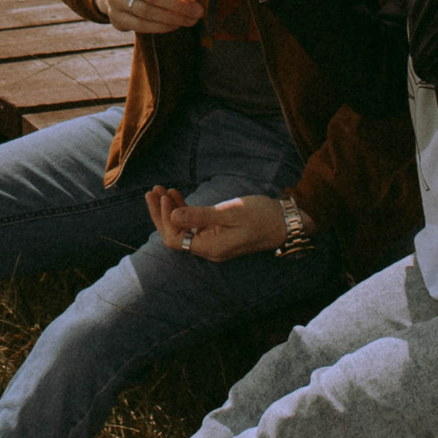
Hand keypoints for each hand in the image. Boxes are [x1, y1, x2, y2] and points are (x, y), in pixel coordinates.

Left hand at [145, 185, 291, 263]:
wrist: (285, 222)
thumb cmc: (261, 216)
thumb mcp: (230, 213)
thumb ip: (200, 215)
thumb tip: (172, 216)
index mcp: (211, 248)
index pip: (175, 239)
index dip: (165, 219)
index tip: (164, 197)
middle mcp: (209, 248)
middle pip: (175, 234)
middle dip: (160, 213)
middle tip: (152, 190)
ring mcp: (213, 241)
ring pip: (182, 227)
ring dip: (170, 209)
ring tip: (160, 189)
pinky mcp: (217, 233)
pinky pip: (194, 224)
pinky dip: (183, 209)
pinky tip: (176, 194)